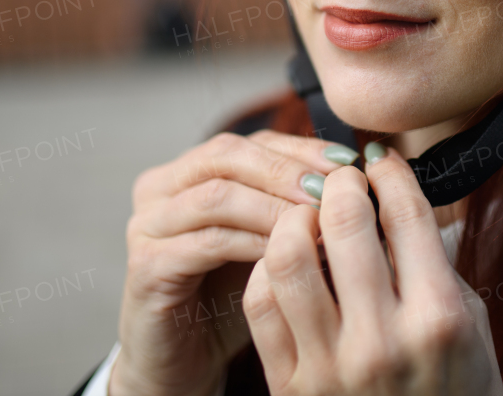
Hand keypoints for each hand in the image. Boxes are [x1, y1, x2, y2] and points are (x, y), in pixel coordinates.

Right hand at [111, 130, 356, 395]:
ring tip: (316, 222)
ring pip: (217, 196)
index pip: (254, 141)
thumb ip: (294, 205)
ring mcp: (146, 224)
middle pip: (228, 154)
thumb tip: (357, 179)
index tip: (350, 162)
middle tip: (331, 190)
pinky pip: (205, 243)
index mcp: (189, 170)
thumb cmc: (230, 297)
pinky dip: (251, 243)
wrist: (182, 362)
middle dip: (286, 170)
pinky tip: (287, 257)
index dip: (303, 148)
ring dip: (273, 207)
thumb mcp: (267, 240)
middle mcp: (160, 187)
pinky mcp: (145, 265)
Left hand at [243, 145, 502, 395]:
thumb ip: (435, 264)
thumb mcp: (471, 328)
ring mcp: (330, 367)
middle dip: (338, 183)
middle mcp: (382, 341)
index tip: (380, 159)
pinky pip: (261, 304)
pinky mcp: (291, 388)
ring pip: (287, 255)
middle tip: (340, 178)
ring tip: (306, 215)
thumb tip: (399, 198)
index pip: (405, 213)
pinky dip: (267, 268)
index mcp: (438, 319)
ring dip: (294, 219)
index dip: (388, 171)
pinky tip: (285, 260)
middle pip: (342, 221)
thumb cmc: (457, 395)